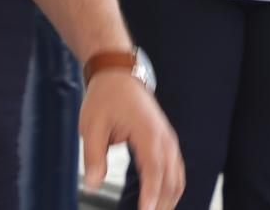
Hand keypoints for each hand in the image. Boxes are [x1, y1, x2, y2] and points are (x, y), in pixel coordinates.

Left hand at [80, 72, 183, 208]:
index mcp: (147, 132)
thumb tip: (93, 184)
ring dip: (169, 199)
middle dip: (162, 203)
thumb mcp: (91, 126)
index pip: (154, 169)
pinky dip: (172, 188)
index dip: (151, 193)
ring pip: (177, 176)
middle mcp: (163, 137)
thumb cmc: (105, 97)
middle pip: (171, 178)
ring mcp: (168, 138)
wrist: (118, 74)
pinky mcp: (166, 141)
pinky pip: (176, 169)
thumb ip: (93, 157)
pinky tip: (162, 201)